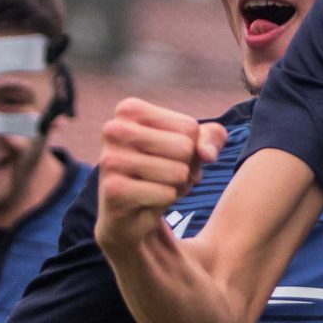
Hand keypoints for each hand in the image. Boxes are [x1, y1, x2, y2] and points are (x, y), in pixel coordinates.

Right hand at [95, 101, 225, 241]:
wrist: (130, 213)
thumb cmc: (162, 169)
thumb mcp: (192, 145)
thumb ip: (212, 137)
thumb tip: (208, 154)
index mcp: (129, 109)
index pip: (189, 128)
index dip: (191, 148)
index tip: (170, 156)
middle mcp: (114, 129)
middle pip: (184, 148)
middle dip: (186, 168)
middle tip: (165, 176)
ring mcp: (110, 159)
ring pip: (178, 172)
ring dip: (177, 186)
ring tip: (157, 187)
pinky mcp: (114, 190)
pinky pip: (167, 194)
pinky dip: (166, 202)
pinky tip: (148, 202)